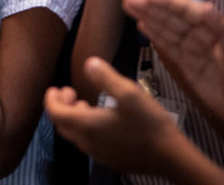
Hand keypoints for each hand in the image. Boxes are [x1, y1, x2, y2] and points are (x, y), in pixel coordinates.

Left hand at [45, 57, 187, 176]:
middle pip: (62, 124)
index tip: (56, 88)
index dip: (51, 99)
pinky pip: (90, 143)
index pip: (55, 113)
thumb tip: (89, 63)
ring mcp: (99, 154)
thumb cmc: (150, 125)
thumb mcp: (129, 93)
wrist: (172, 158)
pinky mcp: (111, 160)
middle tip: (70, 92)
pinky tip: (103, 121)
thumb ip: (105, 76)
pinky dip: (87, 129)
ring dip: (74, 117)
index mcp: (86, 125)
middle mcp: (87, 142)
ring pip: (76, 135)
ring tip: (85, 104)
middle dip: (61, 106)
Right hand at [124, 0, 223, 124]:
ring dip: (149, 18)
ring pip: (170, 32)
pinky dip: (156, 36)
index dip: (170, 3)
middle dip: (153, 8)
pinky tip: (142, 25)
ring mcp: (196, 51)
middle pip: (176, 19)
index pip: (191, 11)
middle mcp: (206, 37)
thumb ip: (219, 28)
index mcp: (218, 29)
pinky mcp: (188, 66)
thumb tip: (205, 8)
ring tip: (129, 6)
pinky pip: (170, 48)